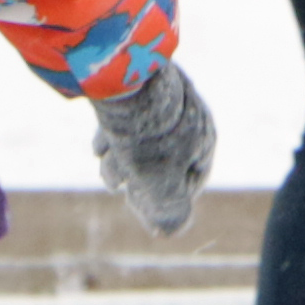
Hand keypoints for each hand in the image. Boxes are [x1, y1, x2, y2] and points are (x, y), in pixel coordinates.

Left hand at [89, 62, 215, 237]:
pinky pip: (128, 114)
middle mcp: (190, 115)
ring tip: (103, 160)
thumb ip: (168, 212)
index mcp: (204, 139)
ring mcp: (164, 96)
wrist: (123, 72)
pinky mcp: (139, 81)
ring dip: (121, 156)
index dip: (165, 199)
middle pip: (161, 160)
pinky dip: (115, 131)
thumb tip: (168, 231)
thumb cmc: (145, 135)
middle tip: (115, 184)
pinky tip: (101, 139)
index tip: (141, 206)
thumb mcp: (159, 185)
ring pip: (141, 138)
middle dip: (136, 177)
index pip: (190, 181)